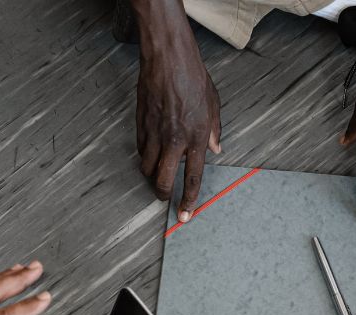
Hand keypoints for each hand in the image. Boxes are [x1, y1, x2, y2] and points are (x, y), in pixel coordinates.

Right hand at [134, 0, 221, 221]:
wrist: (168, 58)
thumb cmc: (192, 77)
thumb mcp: (213, 104)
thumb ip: (214, 130)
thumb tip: (215, 149)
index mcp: (197, 137)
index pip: (192, 178)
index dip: (188, 200)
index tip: (184, 215)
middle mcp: (175, 140)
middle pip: (163, 180)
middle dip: (163, 194)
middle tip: (164, 198)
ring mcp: (155, 133)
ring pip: (147, 168)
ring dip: (151, 176)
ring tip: (157, 174)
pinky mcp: (141, 124)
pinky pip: (140, 150)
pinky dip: (144, 156)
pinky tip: (150, 152)